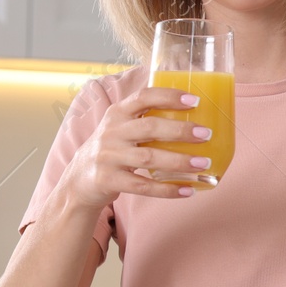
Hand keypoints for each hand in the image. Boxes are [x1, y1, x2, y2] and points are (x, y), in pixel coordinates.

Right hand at [58, 86, 212, 209]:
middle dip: (180, 130)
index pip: (143, 97)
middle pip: (149, 127)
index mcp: (118, 113)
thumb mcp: (122, 128)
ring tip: (204, 163)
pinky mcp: (108, 180)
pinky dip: (167, 189)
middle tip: (206, 134)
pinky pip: (143, 186)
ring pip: (148, 158)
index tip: (194, 100)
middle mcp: (111, 132)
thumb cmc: (113, 149)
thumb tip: (196, 118)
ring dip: (179, 161)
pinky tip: (188, 190)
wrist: (79, 179)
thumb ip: (148, 120)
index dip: (169, 97)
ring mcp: (108, 156)